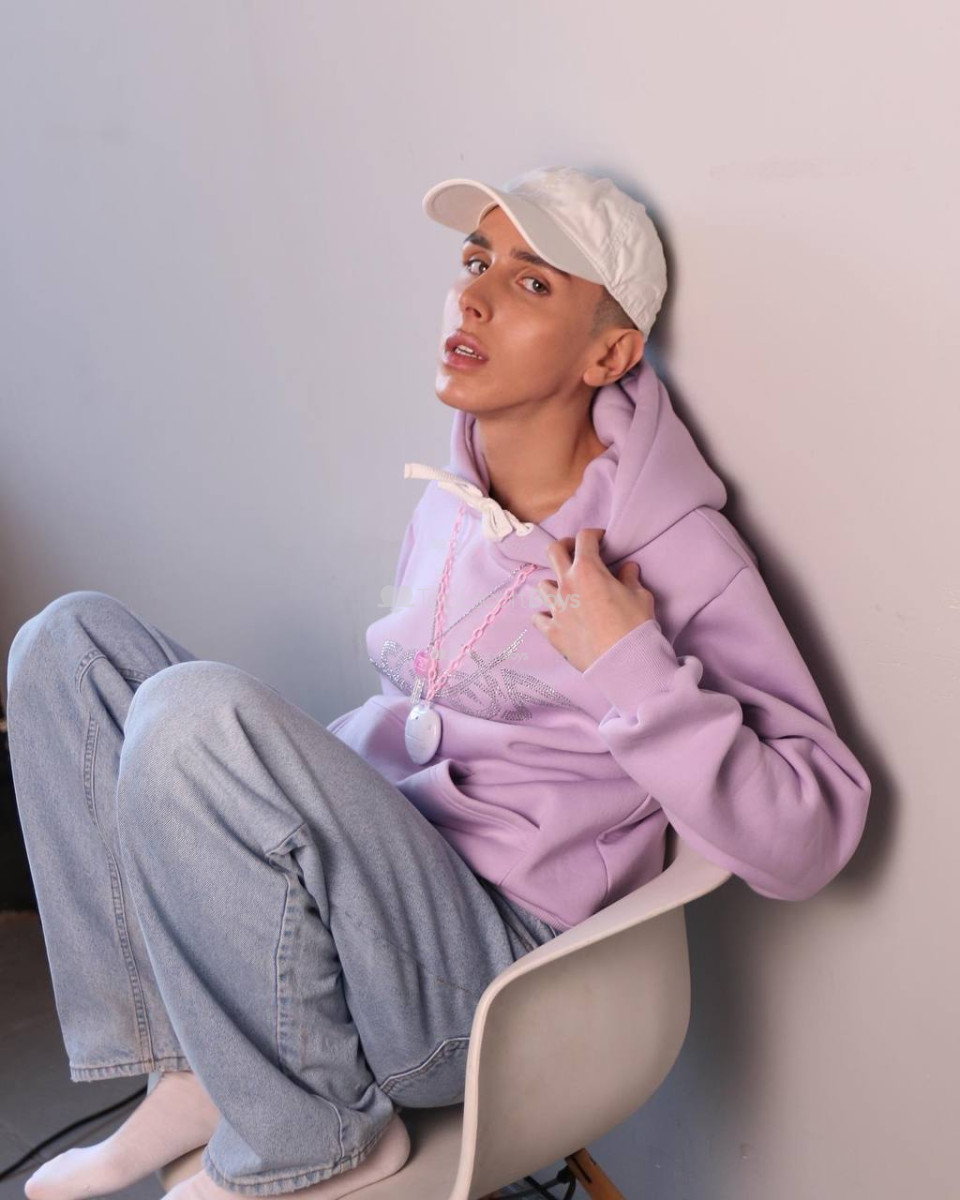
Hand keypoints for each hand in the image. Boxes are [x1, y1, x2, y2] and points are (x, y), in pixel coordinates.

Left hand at [530, 528, 656, 671]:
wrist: (624, 661)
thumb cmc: (635, 626)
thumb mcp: (640, 596)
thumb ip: (630, 578)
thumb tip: (628, 569)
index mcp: (588, 570)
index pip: (584, 538)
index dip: (594, 535)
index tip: (601, 540)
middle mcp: (567, 585)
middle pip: (553, 552)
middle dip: (565, 546)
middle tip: (575, 552)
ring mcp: (556, 608)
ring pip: (543, 585)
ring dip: (555, 583)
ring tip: (567, 589)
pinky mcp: (552, 631)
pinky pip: (538, 617)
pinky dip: (545, 614)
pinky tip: (553, 616)